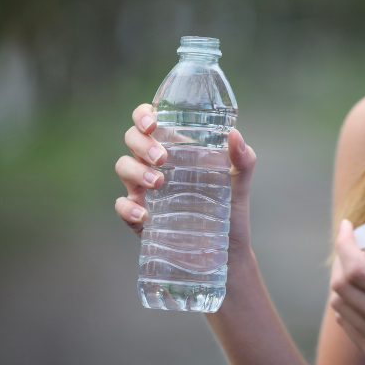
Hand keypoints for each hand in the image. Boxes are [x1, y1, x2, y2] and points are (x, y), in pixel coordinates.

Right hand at [115, 104, 256, 251]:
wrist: (228, 250)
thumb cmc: (230, 209)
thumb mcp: (239, 183)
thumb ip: (243, 159)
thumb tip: (235, 134)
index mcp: (176, 148)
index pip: (150, 121)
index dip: (143, 115)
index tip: (152, 123)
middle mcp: (155, 164)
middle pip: (132, 139)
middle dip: (142, 144)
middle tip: (162, 158)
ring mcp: (144, 190)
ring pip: (123, 167)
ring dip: (136, 171)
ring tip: (158, 183)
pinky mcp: (140, 217)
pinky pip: (121, 207)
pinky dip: (127, 208)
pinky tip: (144, 214)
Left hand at [330, 200, 364, 364]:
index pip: (356, 269)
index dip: (345, 243)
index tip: (348, 227)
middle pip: (342, 285)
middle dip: (341, 258)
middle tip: (355, 246)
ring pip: (339, 304)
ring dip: (343, 280)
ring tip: (361, 267)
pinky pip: (346, 323)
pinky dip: (347, 302)